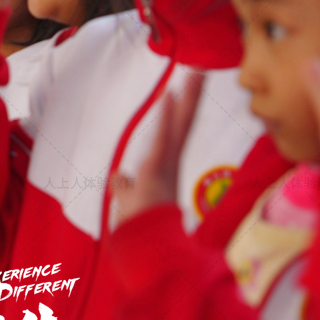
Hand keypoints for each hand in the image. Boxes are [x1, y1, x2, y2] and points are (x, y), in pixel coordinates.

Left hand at [111, 72, 204, 223]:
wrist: (146, 248)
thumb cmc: (139, 228)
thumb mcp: (128, 200)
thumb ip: (126, 187)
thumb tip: (119, 178)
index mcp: (165, 169)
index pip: (175, 133)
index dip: (181, 111)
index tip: (186, 89)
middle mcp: (170, 164)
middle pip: (183, 124)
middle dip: (191, 98)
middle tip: (200, 71)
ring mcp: (166, 165)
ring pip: (179, 126)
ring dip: (186, 99)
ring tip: (194, 73)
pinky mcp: (158, 169)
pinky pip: (163, 138)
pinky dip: (168, 117)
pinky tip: (171, 95)